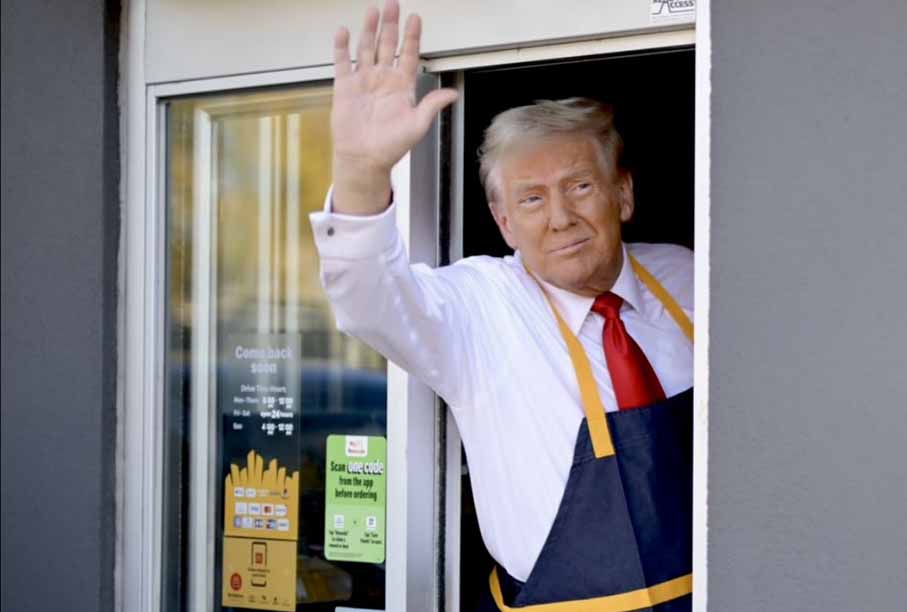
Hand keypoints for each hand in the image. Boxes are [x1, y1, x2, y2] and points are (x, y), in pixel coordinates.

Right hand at [330, 0, 457, 213]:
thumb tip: (452, 94)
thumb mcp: (417, 125)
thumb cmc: (391, 146)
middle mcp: (382, 79)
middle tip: (393, 4)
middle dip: (391, 24)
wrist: (365, 159)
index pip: (408, 54)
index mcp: (401, 86)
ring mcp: (363, 80)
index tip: (415, 19)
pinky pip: (342, 62)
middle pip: (387, 44)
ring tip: (372, 11)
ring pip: (366, 47)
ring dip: (369, 29)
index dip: (412, 36)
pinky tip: (344, 32)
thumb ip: (432, 105)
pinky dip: (342, 47)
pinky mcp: (345, 87)